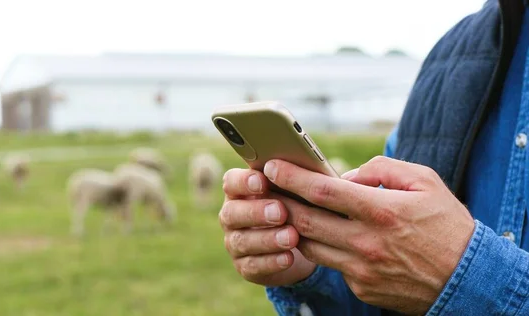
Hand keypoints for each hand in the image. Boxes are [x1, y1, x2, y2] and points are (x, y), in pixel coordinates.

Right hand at [219, 168, 316, 286]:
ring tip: (292, 237)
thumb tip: (314, 170)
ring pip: (242, 241)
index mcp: (240, 191)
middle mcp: (231, 215)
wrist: (300, 242)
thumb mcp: (296, 191)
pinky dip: (271, 262)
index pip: (231, 181)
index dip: (243, 182)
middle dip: (256, 212)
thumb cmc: (296, 205)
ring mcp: (235, 242)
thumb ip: (296, 179)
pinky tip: (289, 258)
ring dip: (267, 239)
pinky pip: (253, 266)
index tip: (263, 181)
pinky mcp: (244, 266)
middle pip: (232, 213)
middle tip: (281, 211)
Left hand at [263, 156, 474, 313]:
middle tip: (264, 186)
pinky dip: (322, 247)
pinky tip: (319, 234)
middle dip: (278, 201)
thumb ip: (382, 170)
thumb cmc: (446, 224)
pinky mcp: (361, 287)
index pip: (323, 191)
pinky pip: (331, 264)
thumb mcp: (424, 182)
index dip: (292, 177)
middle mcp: (367, 242)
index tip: (272, 165)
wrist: (467, 279)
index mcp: (382, 211)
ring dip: (292, 226)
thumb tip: (347, 175)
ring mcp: (361, 269)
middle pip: (306, 220)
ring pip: (310, 245)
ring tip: (283, 209)